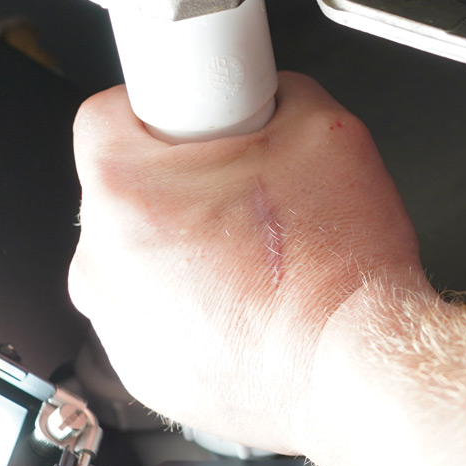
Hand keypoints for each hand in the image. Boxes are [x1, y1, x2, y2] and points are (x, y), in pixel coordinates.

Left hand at [68, 71, 426, 452]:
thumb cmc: (339, 271)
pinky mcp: (148, 372)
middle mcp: (103, 264)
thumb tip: (267, 97)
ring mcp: (122, 327)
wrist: (362, 369)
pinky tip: (257, 303)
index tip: (198, 123)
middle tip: (250, 193)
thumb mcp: (328, 132)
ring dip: (190, 249)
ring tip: (263, 257)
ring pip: (144, 257)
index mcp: (128, 195)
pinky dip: (200, 307)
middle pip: (127, 191)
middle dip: (185, 183)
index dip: (163, 108)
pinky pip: (162, 316)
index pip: (108, 114)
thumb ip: (279, 94)